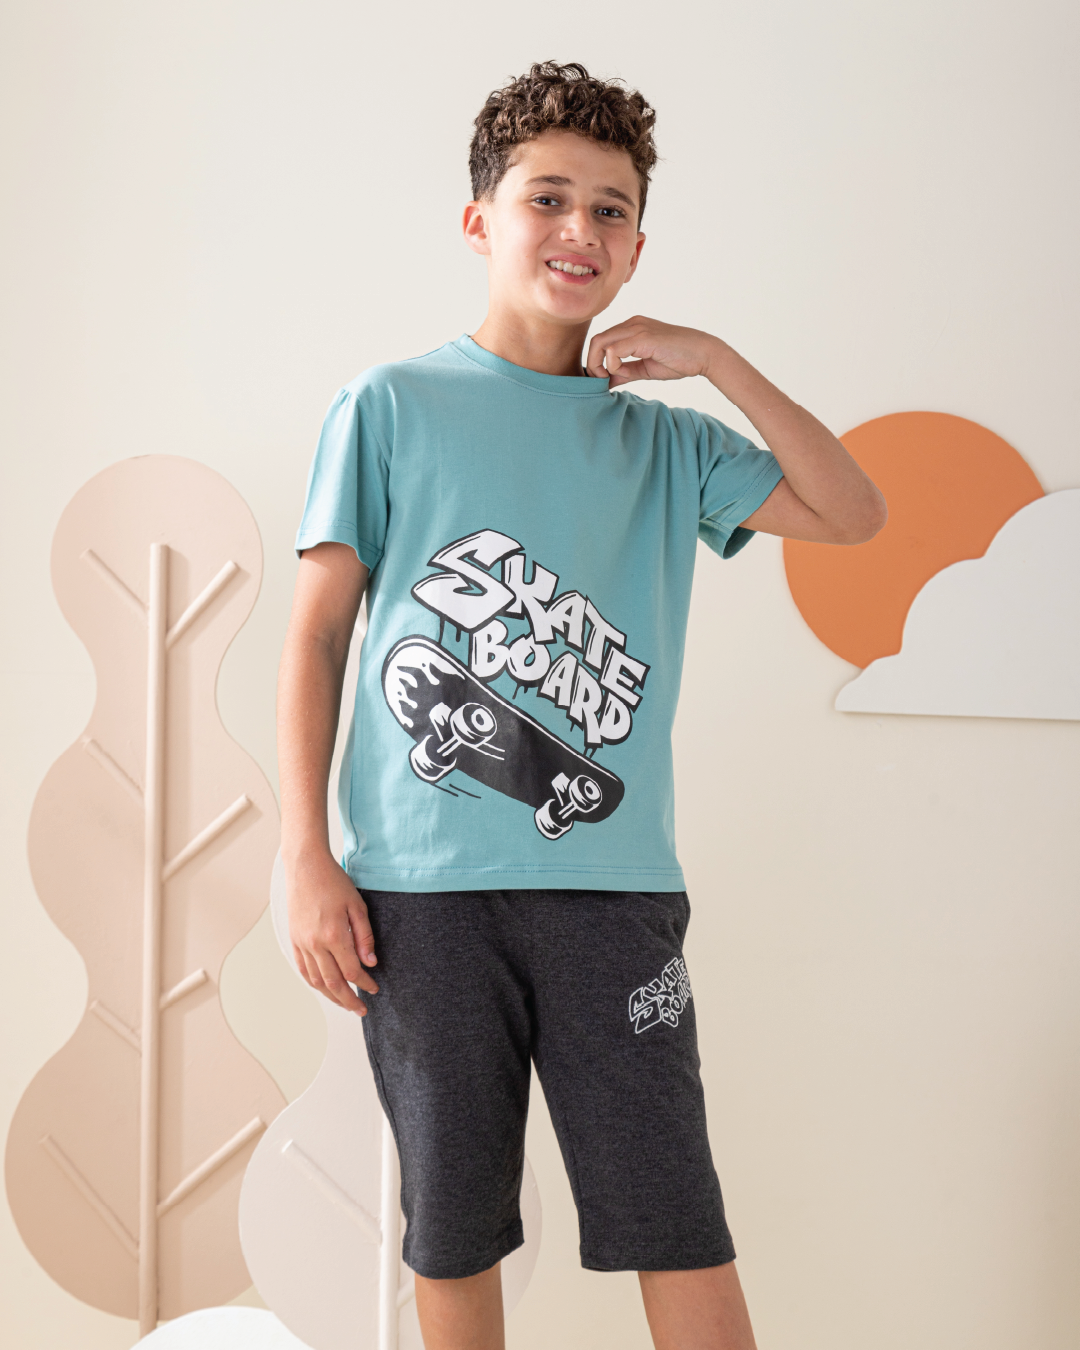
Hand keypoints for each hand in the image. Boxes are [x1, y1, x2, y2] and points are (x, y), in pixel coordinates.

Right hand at [286, 849, 378, 1014]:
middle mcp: (315, 944)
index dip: (365, 984)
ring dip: (331, 996)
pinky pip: (304, 969)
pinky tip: (324, 988)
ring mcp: (302, 943)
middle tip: (362, 1010)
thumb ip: (364, 936)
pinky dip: (314, 983)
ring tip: (345, 1004)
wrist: (305, 867)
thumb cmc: (334, 882)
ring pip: (316, 981)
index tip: (375, 989)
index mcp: (334, 935)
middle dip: (349, 1000)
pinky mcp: (294, 939)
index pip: (352, 971)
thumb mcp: (357, 905)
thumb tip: (370, 963)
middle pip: (333, 983)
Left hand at [585, 317, 722, 387]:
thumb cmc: (678, 360)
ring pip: (601, 343)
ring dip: (600, 365)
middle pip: (596, 340)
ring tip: (612, 378)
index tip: (604, 380)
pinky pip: (614, 350)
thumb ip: (624, 373)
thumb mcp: (644, 369)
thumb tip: (605, 383)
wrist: (703, 354)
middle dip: (592, 364)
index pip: (601, 341)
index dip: (596, 362)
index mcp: (631, 328)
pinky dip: (613, 365)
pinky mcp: (643, 338)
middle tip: (601, 381)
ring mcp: (637, 328)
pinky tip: (624, 373)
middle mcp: (632, 324)